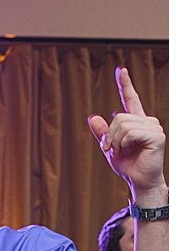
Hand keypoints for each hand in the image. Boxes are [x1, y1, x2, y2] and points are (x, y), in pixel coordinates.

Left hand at [87, 67, 166, 199]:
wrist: (139, 181)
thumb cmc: (128, 165)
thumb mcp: (109, 147)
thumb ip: (103, 133)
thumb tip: (93, 117)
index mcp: (137, 122)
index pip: (131, 99)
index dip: (125, 84)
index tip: (120, 70)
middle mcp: (148, 121)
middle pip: (119, 117)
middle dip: (110, 135)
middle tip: (112, 149)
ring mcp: (154, 127)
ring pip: (123, 124)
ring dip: (116, 141)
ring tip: (122, 151)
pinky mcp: (157, 136)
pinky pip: (131, 132)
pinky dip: (124, 143)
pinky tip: (132, 150)